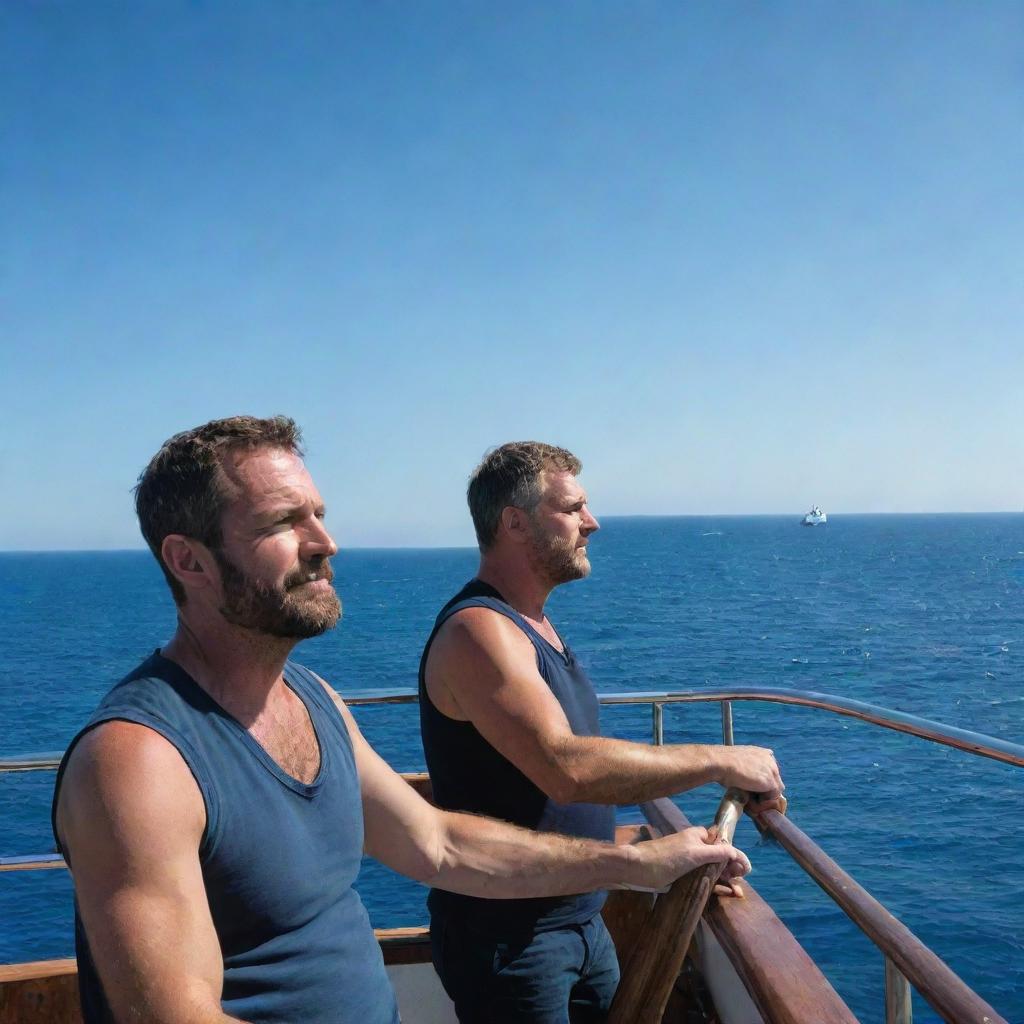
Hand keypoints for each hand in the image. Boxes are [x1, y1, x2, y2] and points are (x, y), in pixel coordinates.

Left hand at [630, 825, 750, 891]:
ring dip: (727, 880)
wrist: (639, 868)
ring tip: (737, 892)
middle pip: (721, 858)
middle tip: (740, 883)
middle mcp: (697, 847)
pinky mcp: (685, 876)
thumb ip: (717, 852)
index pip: (724, 843)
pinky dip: (716, 885)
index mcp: (700, 836)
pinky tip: (726, 893)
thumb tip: (737, 853)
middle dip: (733, 869)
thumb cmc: (667, 857)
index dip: (736, 855)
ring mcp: (691, 862)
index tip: (745, 870)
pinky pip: (706, 879)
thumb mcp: (695, 853)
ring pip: (715, 870)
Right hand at [713, 745, 783, 799]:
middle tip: (752, 795)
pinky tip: (751, 801)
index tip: (753, 786)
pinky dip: (763, 802)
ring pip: (774, 791)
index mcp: (763, 753)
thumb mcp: (739, 762)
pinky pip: (772, 798)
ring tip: (750, 799)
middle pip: (775, 781)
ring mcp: (773, 771)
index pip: (770, 771)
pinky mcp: (771, 782)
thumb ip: (749, 769)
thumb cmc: (724, 762)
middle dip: (765, 789)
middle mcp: (771, 760)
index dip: (762, 781)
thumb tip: (748, 784)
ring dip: (764, 797)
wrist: (721, 762)